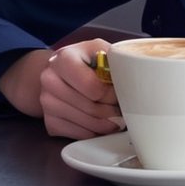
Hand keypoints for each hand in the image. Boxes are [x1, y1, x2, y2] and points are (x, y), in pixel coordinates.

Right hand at [0, 38, 122, 139]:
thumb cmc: (86, 61)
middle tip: (122, 108)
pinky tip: (100, 121)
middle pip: (91, 109)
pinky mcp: (49, 122)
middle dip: (112, 111)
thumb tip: (138, 78)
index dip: (112, 94)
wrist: (59, 72)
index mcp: (63, 59)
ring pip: (87, 125)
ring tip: (115, 115)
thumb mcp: (101, 50)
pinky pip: (79, 135)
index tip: (120, 91)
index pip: (94, 88)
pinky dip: (95, 131)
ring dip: (107, 124)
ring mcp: (46, 103)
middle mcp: (49, 80)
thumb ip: (117, 59)